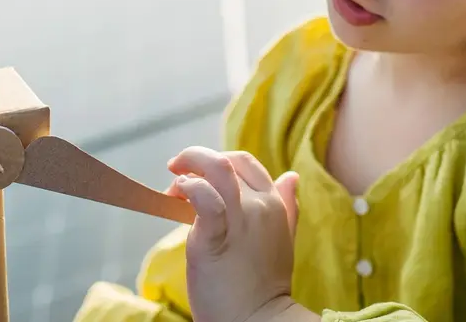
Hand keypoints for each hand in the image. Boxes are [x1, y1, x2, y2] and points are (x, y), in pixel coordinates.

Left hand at [166, 147, 300, 321]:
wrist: (258, 319)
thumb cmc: (264, 285)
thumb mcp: (283, 238)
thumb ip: (286, 206)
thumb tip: (291, 176)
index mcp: (274, 204)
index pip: (245, 162)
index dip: (218, 161)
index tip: (198, 175)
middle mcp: (259, 205)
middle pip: (228, 162)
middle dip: (197, 161)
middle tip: (178, 176)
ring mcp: (240, 219)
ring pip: (218, 169)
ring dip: (190, 165)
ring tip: (174, 184)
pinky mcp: (215, 236)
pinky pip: (204, 198)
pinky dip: (188, 187)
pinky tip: (178, 194)